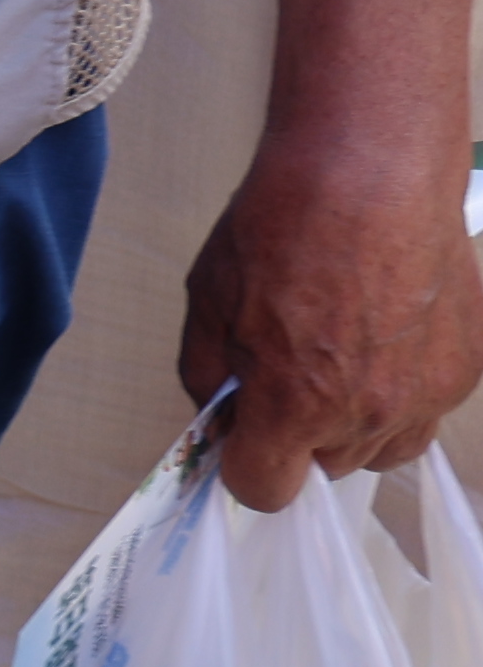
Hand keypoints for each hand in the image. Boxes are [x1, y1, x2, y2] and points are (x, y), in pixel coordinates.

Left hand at [180, 130, 482, 510]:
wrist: (371, 176)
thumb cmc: (285, 228)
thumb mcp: (208, 302)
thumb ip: (208, 377)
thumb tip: (220, 413)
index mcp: (295, 404)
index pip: (264, 489)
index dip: (244, 467)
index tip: (240, 440)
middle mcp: (366, 413)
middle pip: (324, 467)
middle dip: (298, 435)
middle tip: (286, 374)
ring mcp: (424, 395)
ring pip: (380, 448)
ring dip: (352, 422)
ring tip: (336, 357)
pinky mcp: (463, 370)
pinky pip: (424, 412)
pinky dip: (399, 392)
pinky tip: (379, 339)